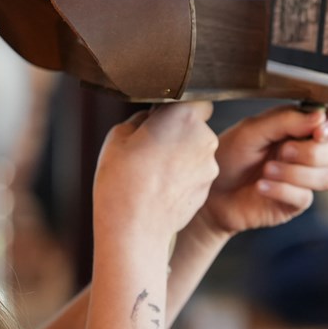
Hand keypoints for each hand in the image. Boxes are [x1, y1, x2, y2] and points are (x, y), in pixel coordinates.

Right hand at [93, 102, 219, 242]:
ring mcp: (209, 166)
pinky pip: (195, 174)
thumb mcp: (118, 135)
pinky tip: (159, 188)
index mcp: (184, 117)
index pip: (195, 100)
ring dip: (180, 157)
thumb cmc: (123, 180)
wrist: (134, 228)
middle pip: (196, 127)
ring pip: (196, 152)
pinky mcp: (207, 189)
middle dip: (178, 133)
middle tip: (149, 147)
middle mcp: (205, 138)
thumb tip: (151, 118)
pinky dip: (182, 177)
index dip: (177, 108)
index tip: (160, 118)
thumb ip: (142, 120)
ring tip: (151, 172)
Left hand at [194, 104, 327, 238]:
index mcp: (300, 128)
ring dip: (295, 173)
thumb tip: (320, 116)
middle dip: (313, 152)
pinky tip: (261, 186)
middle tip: (284, 151)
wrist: (210, 192)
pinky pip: (305, 197)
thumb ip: (285, 120)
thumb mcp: (252, 130)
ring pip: (327, 177)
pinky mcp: (296, 202)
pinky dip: (282, 189)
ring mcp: (304, 179)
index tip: (318, 131)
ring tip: (266, 170)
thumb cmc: (228, 156)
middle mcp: (308, 152)